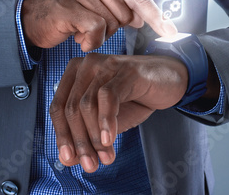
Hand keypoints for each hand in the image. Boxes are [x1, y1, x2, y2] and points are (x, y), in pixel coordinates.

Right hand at [21, 0, 176, 50]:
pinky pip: (96, 30)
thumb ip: (122, 7)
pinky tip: (79, 38)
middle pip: (126, 15)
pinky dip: (91, 40)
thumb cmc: (72, 10)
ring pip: (112, 24)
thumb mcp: (100, 4)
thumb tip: (141, 19)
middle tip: (92, 24)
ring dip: (99, 35)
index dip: (157, 17)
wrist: (35, 16)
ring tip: (82, 28)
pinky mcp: (69, 5)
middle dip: (113, 28)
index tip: (171, 32)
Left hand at [49, 53, 187, 171]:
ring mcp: (106, 65)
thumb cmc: (136, 96)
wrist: (169, 81)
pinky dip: (106, 121)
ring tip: (105, 156)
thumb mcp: (107, 120)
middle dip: (79, 141)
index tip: (69, 159)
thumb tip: (69, 160)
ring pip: (87, 105)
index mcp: (75, 73)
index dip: (62, 135)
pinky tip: (110, 139)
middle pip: (71, 108)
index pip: (58, 107)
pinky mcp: (126, 70)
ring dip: (94, 137)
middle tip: (90, 164)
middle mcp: (86, 65)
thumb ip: (88, 135)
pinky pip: (108, 97)